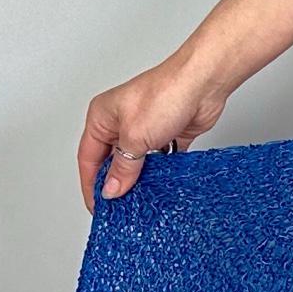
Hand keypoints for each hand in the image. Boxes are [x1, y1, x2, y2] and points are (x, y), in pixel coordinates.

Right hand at [80, 57, 227, 208]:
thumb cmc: (165, 93)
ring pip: (136, 163)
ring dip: (137, 181)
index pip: (88, 157)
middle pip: (111, 161)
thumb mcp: (135, 137)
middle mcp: (120, 123)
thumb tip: (110, 190)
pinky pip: (158, 161)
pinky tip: (159, 188)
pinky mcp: (167, 135)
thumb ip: (122, 167)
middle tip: (117, 208)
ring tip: (138, 202)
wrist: (204, 82)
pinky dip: (158, 174)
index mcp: (102, 117)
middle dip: (114, 184)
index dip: (90, 183)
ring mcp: (145, 129)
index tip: (97, 206)